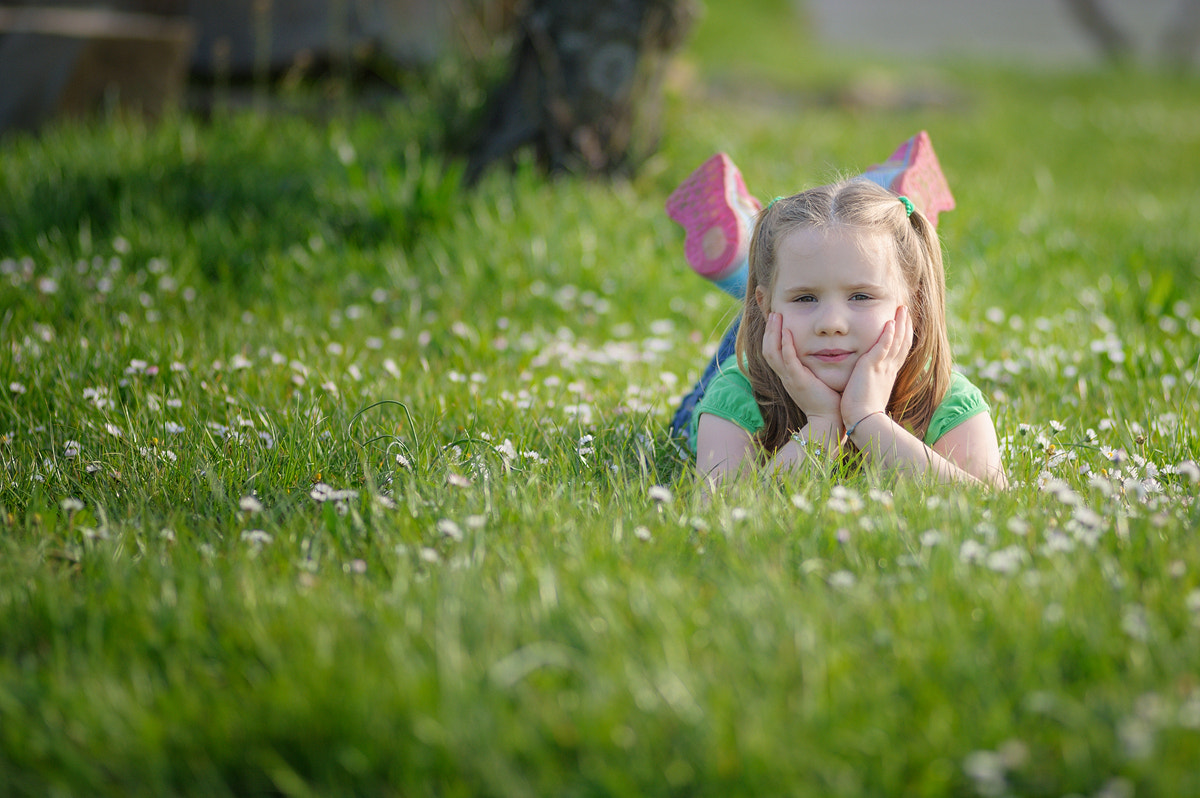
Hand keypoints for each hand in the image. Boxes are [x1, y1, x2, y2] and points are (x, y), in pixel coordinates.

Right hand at [761, 311, 841, 424]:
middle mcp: (785, 376)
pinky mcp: (799, 381)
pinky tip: (787, 332)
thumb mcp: (817, 379)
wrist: (829, 420)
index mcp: (788, 375)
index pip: (773, 351)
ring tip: (776, 316)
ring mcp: (790, 378)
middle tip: (773, 312)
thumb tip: (826, 351)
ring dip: (773, 333)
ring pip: (772, 352)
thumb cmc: (828, 400)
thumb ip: (816, 365)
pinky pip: (787, 361)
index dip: (771, 335)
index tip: (776, 319)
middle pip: (767, 349)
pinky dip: (785, 345)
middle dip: (769, 329)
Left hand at [841, 305, 913, 425]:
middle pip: (902, 343)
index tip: (902, 323)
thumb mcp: (869, 392)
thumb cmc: (862, 411)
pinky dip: (888, 335)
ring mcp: (882, 368)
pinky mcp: (873, 368)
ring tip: (901, 309)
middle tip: (905, 310)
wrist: (862, 420)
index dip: (902, 336)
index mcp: (888, 374)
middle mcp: (889, 369)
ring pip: (896, 342)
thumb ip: (870, 382)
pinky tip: (890, 322)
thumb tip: (867, 382)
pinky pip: (883, 348)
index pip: (898, 351)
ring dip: (900, 324)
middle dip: (905, 325)